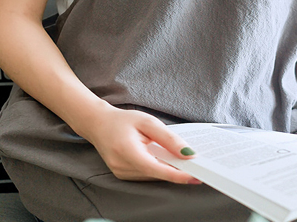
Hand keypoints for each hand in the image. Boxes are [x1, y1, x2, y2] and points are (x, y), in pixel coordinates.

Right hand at [80, 104, 201, 183]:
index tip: (196, 176)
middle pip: (157, 174)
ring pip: (152, 176)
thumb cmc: (123, 120)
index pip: (158, 169)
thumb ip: (168, 138)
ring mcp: (121, 173)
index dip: (178, 174)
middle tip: (199, 166)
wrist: (98, 124)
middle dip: (177, 170)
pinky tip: (167, 161)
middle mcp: (122, 166)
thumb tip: (187, 153)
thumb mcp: (148, 122)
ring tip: (185, 162)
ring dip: (168, 170)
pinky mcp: (122, 175)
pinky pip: (146, 175)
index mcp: (128, 151)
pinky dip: (158, 169)